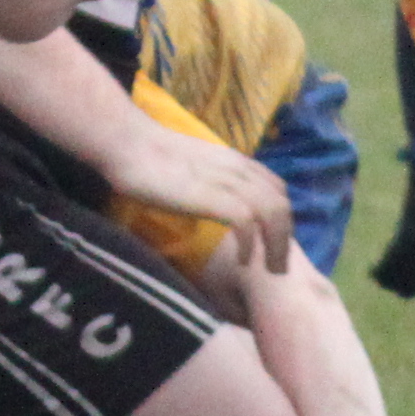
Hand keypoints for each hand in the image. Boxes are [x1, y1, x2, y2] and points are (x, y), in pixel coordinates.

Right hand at [104, 125, 294, 272]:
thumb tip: (217, 204)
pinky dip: (250, 243)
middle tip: (277, 267)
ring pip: (272, 213)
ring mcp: (227, 181)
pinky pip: (246, 221)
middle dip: (285, 239)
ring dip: (275, 246)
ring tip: (268, 270)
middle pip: (281, 205)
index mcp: (237, 162)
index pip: (277, 191)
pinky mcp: (211, 195)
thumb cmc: (152, 159)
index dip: (281, 219)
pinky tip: (243, 260)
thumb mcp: (195, 169)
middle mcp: (239, 170)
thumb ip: (214, 182)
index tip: (273, 244)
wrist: (129, 145)